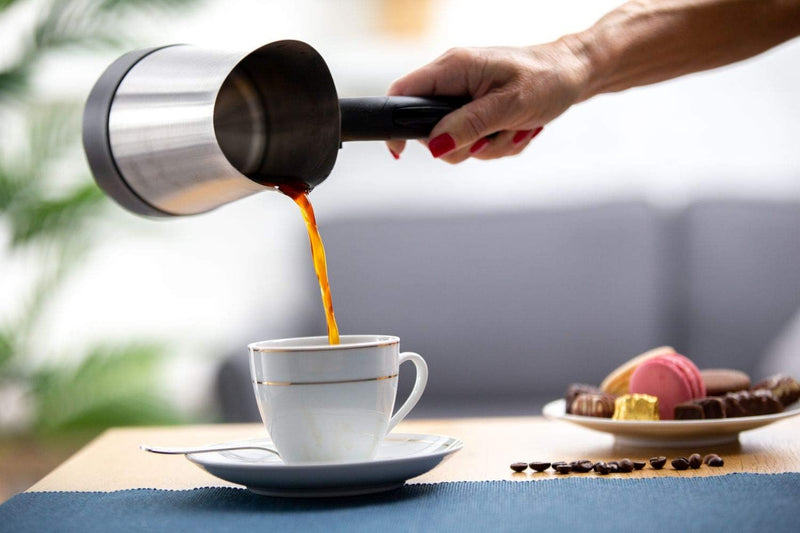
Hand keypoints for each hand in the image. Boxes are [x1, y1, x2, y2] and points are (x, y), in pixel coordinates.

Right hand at [386, 39, 587, 162]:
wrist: (574, 74)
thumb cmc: (547, 78)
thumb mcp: (509, 106)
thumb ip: (469, 125)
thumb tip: (435, 145)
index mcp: (453, 67)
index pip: (402, 93)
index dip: (395, 124)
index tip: (401, 151)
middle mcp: (454, 81)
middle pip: (430, 130)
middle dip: (463, 145)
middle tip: (491, 136)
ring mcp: (465, 98)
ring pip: (455, 143)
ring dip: (486, 146)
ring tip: (513, 128)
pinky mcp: (477, 111)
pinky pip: (474, 142)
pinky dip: (497, 143)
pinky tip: (516, 128)